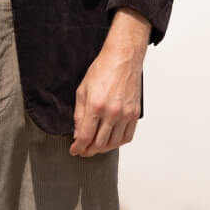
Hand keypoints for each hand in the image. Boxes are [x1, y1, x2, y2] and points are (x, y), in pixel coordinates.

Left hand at [71, 8, 150, 156]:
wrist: (123, 58)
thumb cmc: (103, 69)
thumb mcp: (83, 90)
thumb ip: (79, 115)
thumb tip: (78, 133)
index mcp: (96, 105)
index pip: (85, 137)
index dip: (78, 147)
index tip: (75, 150)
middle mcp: (112, 112)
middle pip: (99, 144)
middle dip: (88, 151)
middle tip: (83, 151)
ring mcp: (125, 113)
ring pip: (114, 143)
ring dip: (103, 149)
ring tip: (95, 147)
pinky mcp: (135, 113)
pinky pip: (127, 136)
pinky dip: (118, 142)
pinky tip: (111, 140)